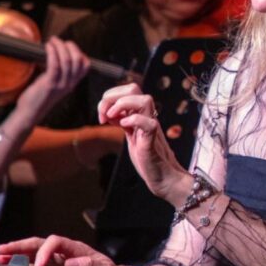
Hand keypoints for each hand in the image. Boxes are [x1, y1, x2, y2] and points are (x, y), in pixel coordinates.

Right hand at [0, 235, 134, 265]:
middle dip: (20, 248)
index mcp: (74, 248)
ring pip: (32, 258)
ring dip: (16, 258)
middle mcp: (62, 254)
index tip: (38, 265)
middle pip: (38, 246)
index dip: (44, 251)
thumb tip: (71, 263)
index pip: (54, 242)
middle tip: (2, 250)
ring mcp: (56, 265)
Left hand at [13, 37, 89, 125]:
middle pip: (78, 60)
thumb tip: (55, 53)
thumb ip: (58, 72)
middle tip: (58, 41)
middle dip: (70, 46)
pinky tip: (47, 46)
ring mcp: (60, 85)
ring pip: (67, 61)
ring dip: (59, 46)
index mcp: (72, 83)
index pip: (85, 66)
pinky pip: (54, 65)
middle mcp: (69, 84)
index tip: (67, 46)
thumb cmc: (38, 96)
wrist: (29, 113)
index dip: (79, 52)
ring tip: (52, 41)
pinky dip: (52, 52)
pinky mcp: (49, 85)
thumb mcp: (54, 84)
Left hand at [97, 83, 186, 204]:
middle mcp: (147, 117)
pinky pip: (148, 123)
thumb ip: (121, 121)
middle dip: (113, 96)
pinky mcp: (152, 141)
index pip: (128, 89)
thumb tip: (107, 111)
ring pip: (145, 100)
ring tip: (112, 119)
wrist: (162, 177)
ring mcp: (151, 127)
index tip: (103, 115)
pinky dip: (133, 121)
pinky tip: (123, 127)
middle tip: (105, 115)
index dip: (111, 96)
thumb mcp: (130, 134)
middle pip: (134, 88)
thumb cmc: (147, 157)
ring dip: (122, 105)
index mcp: (140, 114)